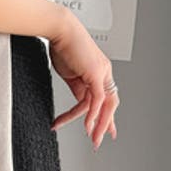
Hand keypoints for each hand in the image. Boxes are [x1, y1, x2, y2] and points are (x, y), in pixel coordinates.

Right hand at [48, 12, 118, 149]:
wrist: (59, 30)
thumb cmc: (62, 46)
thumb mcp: (70, 74)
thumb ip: (77, 90)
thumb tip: (80, 105)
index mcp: (98, 72)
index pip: (106, 99)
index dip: (105, 116)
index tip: (106, 130)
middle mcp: (103, 72)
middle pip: (110, 103)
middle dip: (105, 124)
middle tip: (99, 140)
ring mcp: (102, 72)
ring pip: (104, 105)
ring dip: (97, 124)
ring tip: (91, 137)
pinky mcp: (95, 73)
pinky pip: (96, 99)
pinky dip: (92, 114)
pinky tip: (87, 125)